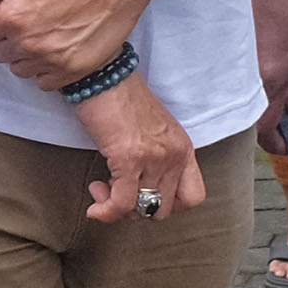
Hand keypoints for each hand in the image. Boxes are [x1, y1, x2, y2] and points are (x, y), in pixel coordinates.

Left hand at [0, 0, 161, 87]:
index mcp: (16, 14)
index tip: (5, 10)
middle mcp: (32, 42)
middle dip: (5, 36)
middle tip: (27, 17)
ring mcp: (54, 60)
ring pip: (18, 68)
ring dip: (24, 53)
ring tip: (43, 30)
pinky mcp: (74, 71)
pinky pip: (42, 82)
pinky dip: (45, 67)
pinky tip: (57, 45)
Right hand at [75, 72, 203, 224]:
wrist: (105, 76)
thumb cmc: (122, 98)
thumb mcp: (152, 130)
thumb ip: (156, 156)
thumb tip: (139, 186)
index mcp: (183, 148)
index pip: (193, 197)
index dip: (168, 207)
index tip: (145, 198)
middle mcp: (174, 155)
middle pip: (164, 209)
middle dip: (137, 211)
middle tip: (117, 194)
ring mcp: (154, 158)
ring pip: (143, 210)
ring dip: (118, 209)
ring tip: (101, 192)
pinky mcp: (129, 159)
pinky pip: (122, 203)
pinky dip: (106, 211)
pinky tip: (95, 206)